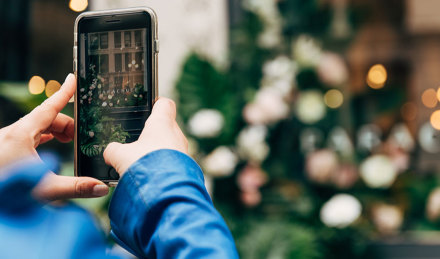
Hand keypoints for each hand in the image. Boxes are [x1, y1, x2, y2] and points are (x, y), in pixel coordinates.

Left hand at [0, 74, 108, 200]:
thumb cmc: (6, 190)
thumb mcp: (44, 189)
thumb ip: (75, 187)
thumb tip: (100, 187)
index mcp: (22, 135)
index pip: (49, 107)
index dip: (64, 93)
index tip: (73, 79)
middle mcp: (13, 134)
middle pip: (46, 118)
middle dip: (66, 124)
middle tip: (80, 137)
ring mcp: (8, 141)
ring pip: (36, 128)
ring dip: (55, 132)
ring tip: (68, 142)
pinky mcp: (5, 150)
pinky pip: (27, 136)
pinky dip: (42, 138)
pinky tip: (46, 148)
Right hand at [103, 98, 187, 174]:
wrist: (165, 192)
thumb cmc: (145, 166)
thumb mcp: (119, 155)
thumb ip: (113, 150)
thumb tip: (110, 152)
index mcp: (162, 123)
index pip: (165, 104)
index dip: (156, 103)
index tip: (149, 107)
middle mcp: (176, 135)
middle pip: (166, 127)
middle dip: (152, 134)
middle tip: (137, 141)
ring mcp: (183, 152)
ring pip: (169, 146)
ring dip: (157, 152)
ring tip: (140, 163)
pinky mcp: (185, 168)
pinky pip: (172, 162)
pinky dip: (162, 166)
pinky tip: (149, 175)